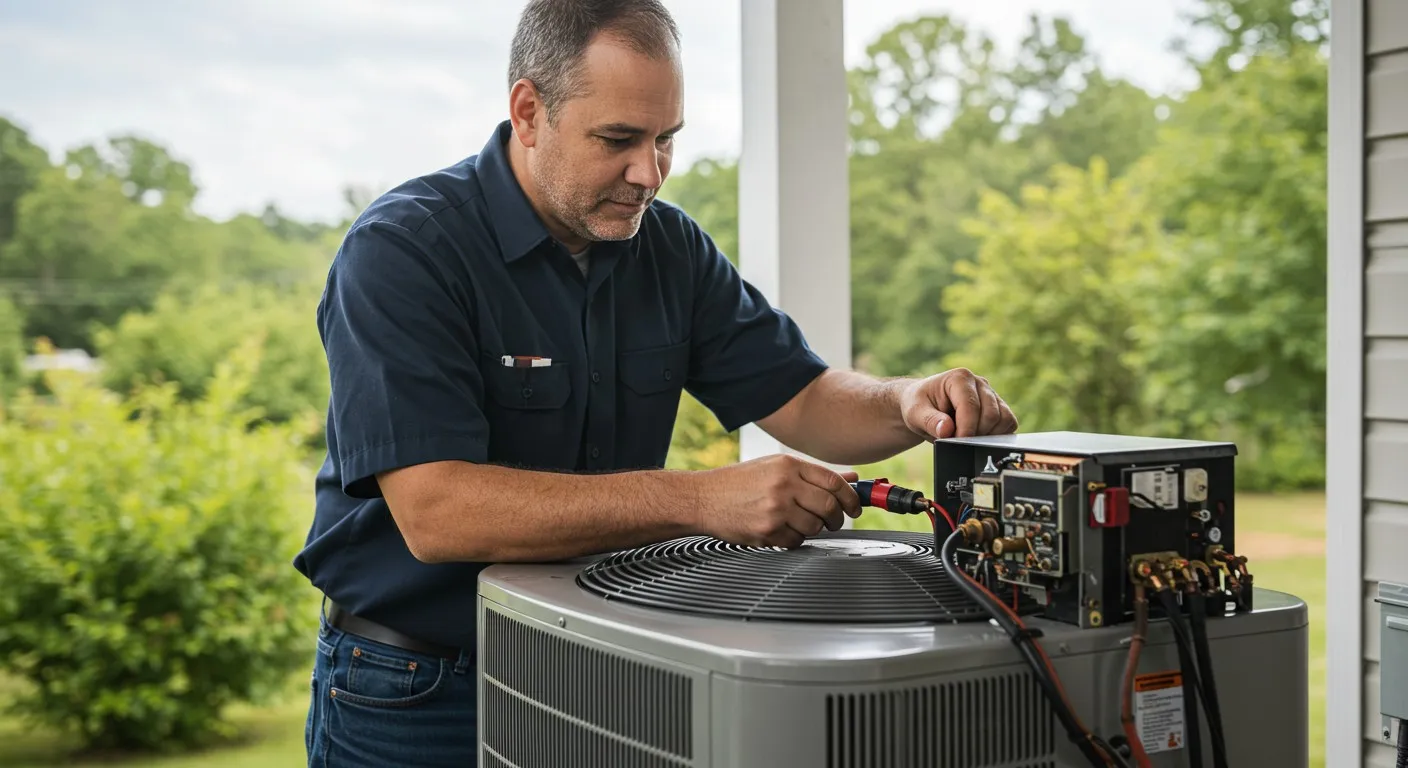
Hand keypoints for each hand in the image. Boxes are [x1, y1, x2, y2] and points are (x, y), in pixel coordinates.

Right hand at [688, 454, 861, 548]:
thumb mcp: (774, 468)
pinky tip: (781, 531)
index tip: (854, 507)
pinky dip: (794, 540)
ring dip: (813, 530)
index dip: (851, 497)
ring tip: (799, 523)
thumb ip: (813, 474)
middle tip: (832, 521)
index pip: (834, 482)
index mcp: (788, 466)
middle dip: (836, 518)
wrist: (702, 498)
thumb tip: (851, 478)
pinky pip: (796, 542)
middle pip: (829, 506)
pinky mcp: (766, 531)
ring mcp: (775, 509)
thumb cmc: (736, 483)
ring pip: (815, 527)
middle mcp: (783, 485)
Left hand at [900, 368, 1017, 439]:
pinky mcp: (998, 406)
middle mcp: (979, 382)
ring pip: (1004, 419)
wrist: (924, 405)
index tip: (955, 442)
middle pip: (991, 414)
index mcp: (959, 378)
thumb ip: (929, 421)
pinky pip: (1009, 423)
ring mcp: (991, 394)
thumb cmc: (919, 406)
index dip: (965, 429)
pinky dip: (997, 435)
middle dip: (975, 434)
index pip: (971, 406)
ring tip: (966, 437)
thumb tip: (947, 430)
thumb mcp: (914, 413)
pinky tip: (978, 437)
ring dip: (987, 435)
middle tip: (957, 441)